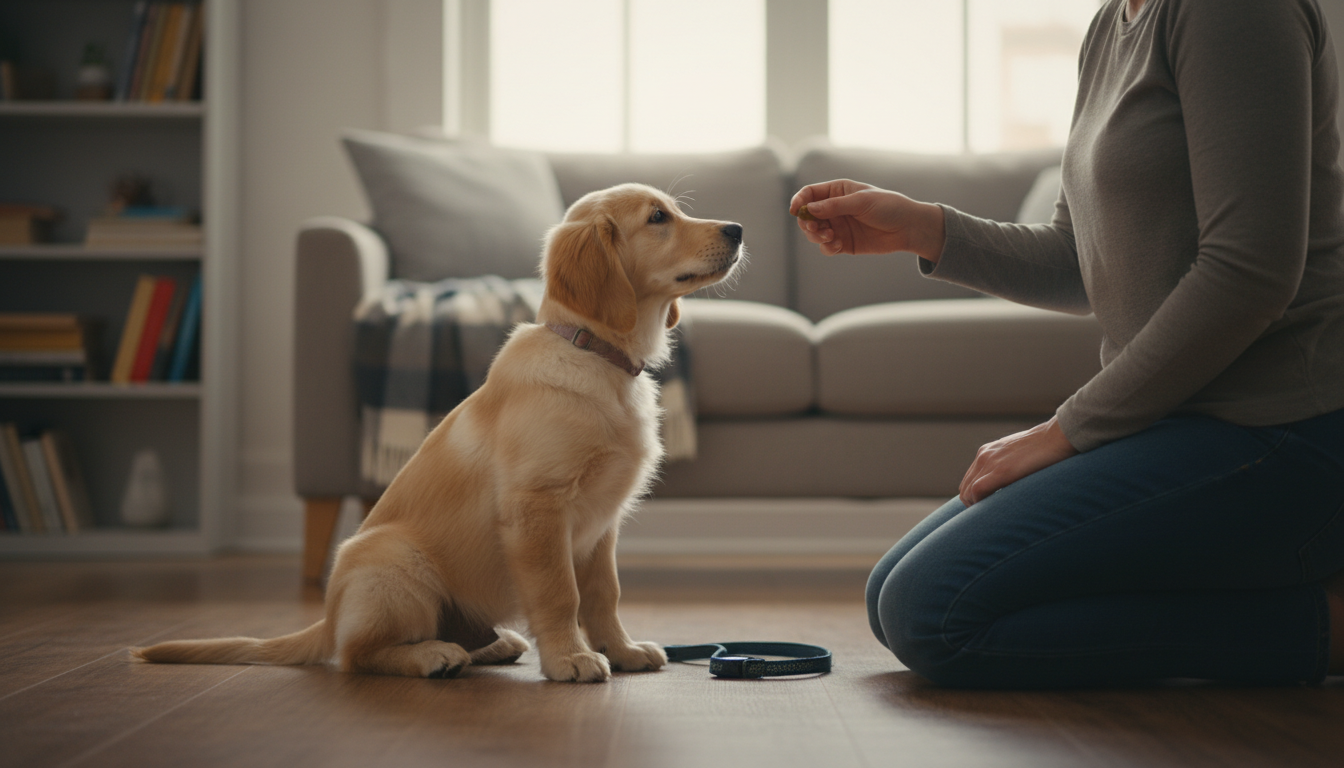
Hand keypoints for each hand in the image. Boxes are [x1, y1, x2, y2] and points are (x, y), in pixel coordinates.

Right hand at [790, 179, 945, 259]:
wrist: (908, 227)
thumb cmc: (888, 207)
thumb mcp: (861, 202)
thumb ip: (834, 206)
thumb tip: (809, 209)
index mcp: (837, 191)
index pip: (810, 194)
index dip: (800, 201)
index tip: (796, 210)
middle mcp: (834, 209)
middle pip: (808, 216)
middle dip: (808, 223)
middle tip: (817, 229)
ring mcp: (838, 226)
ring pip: (814, 233)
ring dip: (816, 236)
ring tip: (830, 237)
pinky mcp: (844, 243)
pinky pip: (826, 247)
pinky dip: (827, 247)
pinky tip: (838, 245)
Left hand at [959, 417, 1077, 505]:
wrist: (1058, 436)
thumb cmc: (1046, 449)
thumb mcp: (1021, 455)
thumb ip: (1010, 466)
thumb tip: (1012, 482)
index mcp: (988, 452)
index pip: (970, 480)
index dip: (974, 497)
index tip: (986, 507)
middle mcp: (984, 456)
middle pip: (965, 487)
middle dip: (973, 504)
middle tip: (988, 516)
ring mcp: (990, 462)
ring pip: (968, 491)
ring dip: (976, 506)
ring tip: (992, 516)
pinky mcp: (1000, 471)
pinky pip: (977, 491)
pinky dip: (980, 503)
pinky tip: (994, 510)